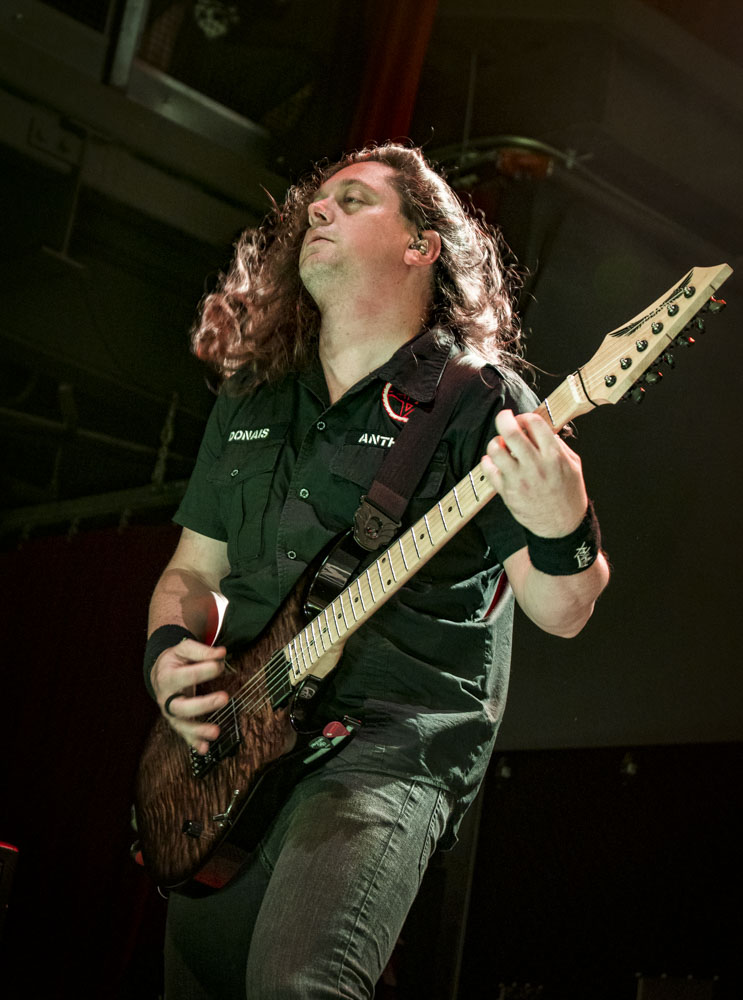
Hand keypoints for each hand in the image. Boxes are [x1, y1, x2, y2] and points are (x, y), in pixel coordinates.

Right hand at [150, 639, 228, 753]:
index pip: (185, 675)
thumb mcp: (184, 649)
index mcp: (167, 676)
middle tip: (224, 698)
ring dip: (198, 730)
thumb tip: (221, 654)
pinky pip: (184, 734)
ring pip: (181, 724)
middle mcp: (166, 697)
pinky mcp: (177, 721)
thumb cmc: (175, 660)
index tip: (219, 665)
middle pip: (181, 705)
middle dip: (203, 704)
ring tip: (216, 732)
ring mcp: (171, 712)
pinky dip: (194, 743)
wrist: (159, 672)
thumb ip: (202, 650)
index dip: (204, 670)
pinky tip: (205, 748)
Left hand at [482, 409, 587, 536]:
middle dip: (503, 419)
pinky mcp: (507, 492)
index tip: (522, 420)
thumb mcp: (573, 464)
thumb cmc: (568, 492)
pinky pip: (488, 469)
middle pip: (510, 432)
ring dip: (495, 442)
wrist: (562, 525)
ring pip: (495, 449)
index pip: (534, 423)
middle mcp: (535, 466)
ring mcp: (519, 479)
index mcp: (554, 456)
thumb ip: (557, 444)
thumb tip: (538, 428)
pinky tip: (495, 462)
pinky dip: (488, 461)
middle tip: (504, 418)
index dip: (524, 416)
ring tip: (501, 445)